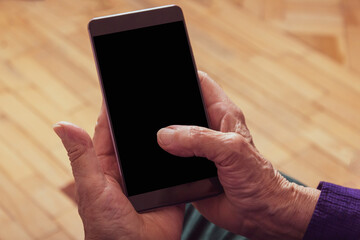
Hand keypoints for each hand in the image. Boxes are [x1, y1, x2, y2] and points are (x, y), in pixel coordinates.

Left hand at [53, 103, 183, 239]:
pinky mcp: (168, 183)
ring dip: (164, 131)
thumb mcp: (92, 188)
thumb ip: (82, 157)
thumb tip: (62, 125)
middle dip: (143, 114)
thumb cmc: (108, 229)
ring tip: (174, 107)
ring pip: (157, 145)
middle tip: (153, 91)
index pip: (107, 127)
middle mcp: (128, 167)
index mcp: (106, 164)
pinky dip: (181, 150)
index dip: (112, 107)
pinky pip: (175, 162)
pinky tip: (188, 135)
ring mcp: (149, 175)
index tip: (118, 86)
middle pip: (135, 133)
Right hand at [157, 72, 319, 239]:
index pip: (199, 83)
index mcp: (221, 114)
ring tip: (143, 136)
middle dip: (163, 109)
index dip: (181, 76)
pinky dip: (159, 159)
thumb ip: (199, 140)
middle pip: (179, 108)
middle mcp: (207, 129)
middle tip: (145, 111)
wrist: (259, 214)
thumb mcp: (232, 151)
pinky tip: (150, 160)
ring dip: (159, 137)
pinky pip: (168, 159)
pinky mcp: (188, 169)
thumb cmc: (258, 181)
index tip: (159, 76)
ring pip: (170, 134)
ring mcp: (196, 149)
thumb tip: (166, 135)